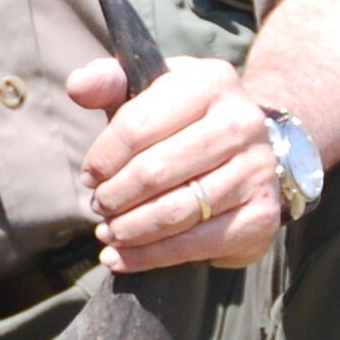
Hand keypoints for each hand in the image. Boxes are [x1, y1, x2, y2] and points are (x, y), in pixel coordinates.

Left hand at [68, 53, 281, 271]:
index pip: (138, 125)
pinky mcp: (262, 215)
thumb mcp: (150, 91)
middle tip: (99, 207)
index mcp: (211, 82)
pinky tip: (121, 257)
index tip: (90, 175)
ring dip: (129, 230)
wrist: (247, 154)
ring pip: (174, 211)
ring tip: (108, 232)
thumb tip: (77, 85)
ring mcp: (257, 171)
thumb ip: (109, 82)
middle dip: (115, 196)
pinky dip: (150, 256)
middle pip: (155, 172)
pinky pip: (195, 244)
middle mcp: (242, 123)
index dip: (104, 157)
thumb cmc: (183, 122)